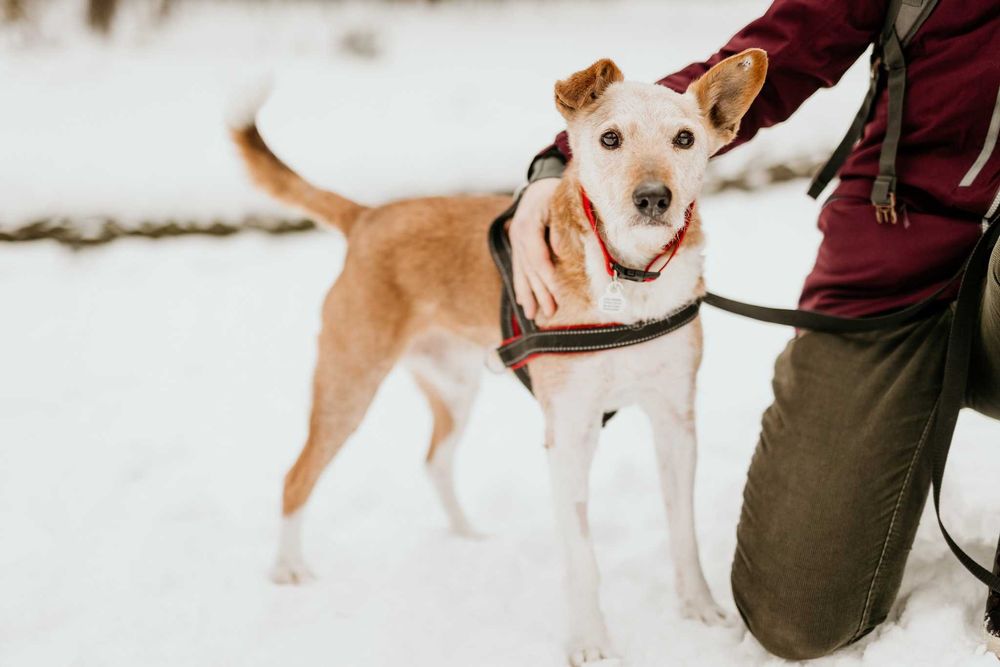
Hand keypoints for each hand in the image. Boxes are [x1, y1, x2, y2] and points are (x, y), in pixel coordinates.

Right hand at [508, 178, 559, 318]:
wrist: (538, 184)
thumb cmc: (553, 192)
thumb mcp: (558, 204)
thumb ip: (559, 227)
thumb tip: (560, 251)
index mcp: (527, 224)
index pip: (537, 257)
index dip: (546, 277)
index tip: (557, 294)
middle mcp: (518, 235)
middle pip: (529, 269)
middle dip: (540, 292)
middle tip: (550, 311)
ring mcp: (515, 242)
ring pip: (521, 272)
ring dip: (528, 295)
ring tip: (532, 315)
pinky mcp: (517, 246)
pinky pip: (517, 269)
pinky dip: (520, 286)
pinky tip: (522, 302)